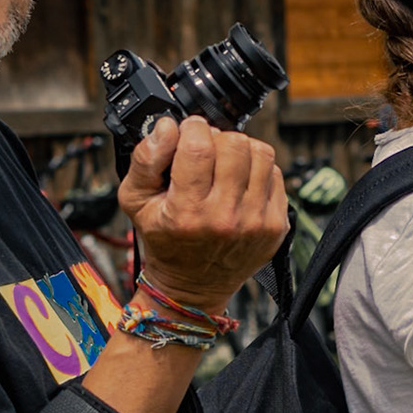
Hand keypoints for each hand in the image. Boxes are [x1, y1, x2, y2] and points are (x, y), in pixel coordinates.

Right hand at [117, 116, 288, 312]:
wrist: (193, 286)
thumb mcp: (135, 201)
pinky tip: (239, 182)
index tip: (186, 131)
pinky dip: (257, 169)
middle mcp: (226, 218)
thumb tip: (166, 126)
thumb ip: (145, 159)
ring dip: (240, 149)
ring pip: (260, 153)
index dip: (192, 128)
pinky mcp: (277, 224)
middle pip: (234, 144)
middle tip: (204, 151)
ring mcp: (256, 222)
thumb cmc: (164, 241)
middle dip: (216, 137)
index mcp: (187, 212)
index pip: (198, 147)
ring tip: (223, 164)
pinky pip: (275, 173)